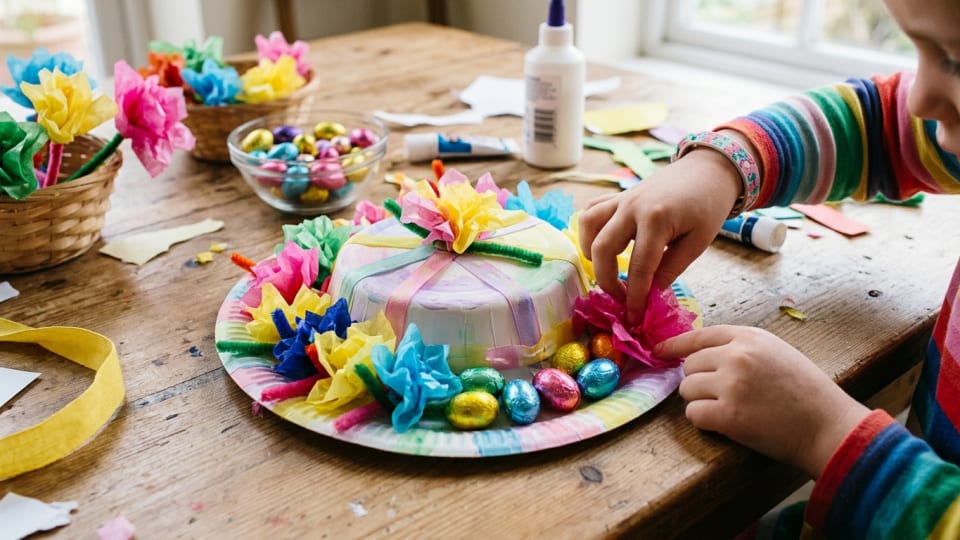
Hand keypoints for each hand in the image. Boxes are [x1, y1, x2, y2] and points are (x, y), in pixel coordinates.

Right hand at [578, 147, 740, 322]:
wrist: (708, 169)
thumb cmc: (708, 206)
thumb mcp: (698, 242)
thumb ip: (671, 269)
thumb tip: (649, 295)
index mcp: (656, 219)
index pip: (639, 267)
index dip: (635, 297)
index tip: (634, 317)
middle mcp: (631, 207)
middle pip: (602, 249)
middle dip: (607, 280)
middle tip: (622, 298)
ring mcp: (621, 199)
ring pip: (588, 226)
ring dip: (590, 253)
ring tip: (606, 269)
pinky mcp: (618, 196)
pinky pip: (592, 210)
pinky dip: (589, 230)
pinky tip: (600, 244)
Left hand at [656, 325, 870, 477]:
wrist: (828, 426)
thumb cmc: (806, 392)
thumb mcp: (776, 352)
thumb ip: (741, 348)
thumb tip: (699, 354)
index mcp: (750, 337)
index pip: (699, 335)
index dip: (675, 345)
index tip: (659, 350)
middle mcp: (737, 356)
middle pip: (689, 365)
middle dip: (698, 381)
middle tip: (721, 395)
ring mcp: (731, 385)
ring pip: (687, 390)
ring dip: (700, 401)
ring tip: (728, 409)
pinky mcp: (728, 415)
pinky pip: (694, 414)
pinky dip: (704, 421)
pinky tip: (726, 423)